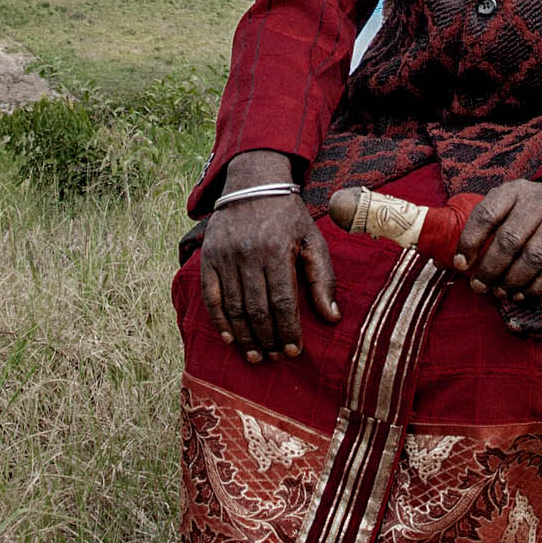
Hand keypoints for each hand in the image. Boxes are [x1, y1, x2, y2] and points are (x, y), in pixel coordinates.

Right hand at [198, 150, 337, 363]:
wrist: (253, 184)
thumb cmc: (289, 217)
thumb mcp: (314, 240)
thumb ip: (323, 278)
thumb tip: (332, 317)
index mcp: (278, 250)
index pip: (283, 301)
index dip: (288, 330)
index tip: (294, 351)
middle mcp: (249, 254)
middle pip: (258, 309)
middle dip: (268, 339)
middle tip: (276, 358)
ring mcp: (225, 256)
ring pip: (234, 308)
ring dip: (245, 337)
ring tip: (256, 356)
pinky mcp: (209, 258)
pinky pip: (211, 296)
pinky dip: (220, 321)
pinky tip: (231, 339)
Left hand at [455, 179, 541, 298]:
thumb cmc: (530, 209)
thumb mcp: (507, 202)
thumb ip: (484, 225)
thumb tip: (454, 261)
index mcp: (513, 192)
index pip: (486, 215)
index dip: (470, 242)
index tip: (461, 264)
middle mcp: (537, 204)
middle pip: (509, 240)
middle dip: (490, 269)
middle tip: (479, 286)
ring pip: (532, 258)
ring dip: (512, 281)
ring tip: (500, 292)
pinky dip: (535, 288)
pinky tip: (521, 294)